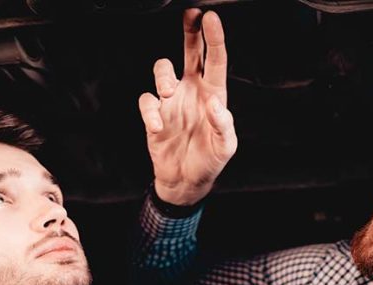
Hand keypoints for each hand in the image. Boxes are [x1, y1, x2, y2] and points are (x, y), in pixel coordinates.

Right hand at [138, 9, 236, 205]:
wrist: (185, 181)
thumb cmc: (209, 161)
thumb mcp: (225, 147)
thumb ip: (224, 124)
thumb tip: (215, 102)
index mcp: (212, 95)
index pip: (214, 61)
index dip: (213, 39)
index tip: (211, 18)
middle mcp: (191, 92)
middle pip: (190, 54)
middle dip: (190, 33)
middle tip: (191, 15)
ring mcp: (172, 102)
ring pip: (162, 71)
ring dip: (163, 76)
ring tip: (168, 91)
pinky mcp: (155, 115)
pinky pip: (147, 102)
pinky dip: (149, 111)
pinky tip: (156, 126)